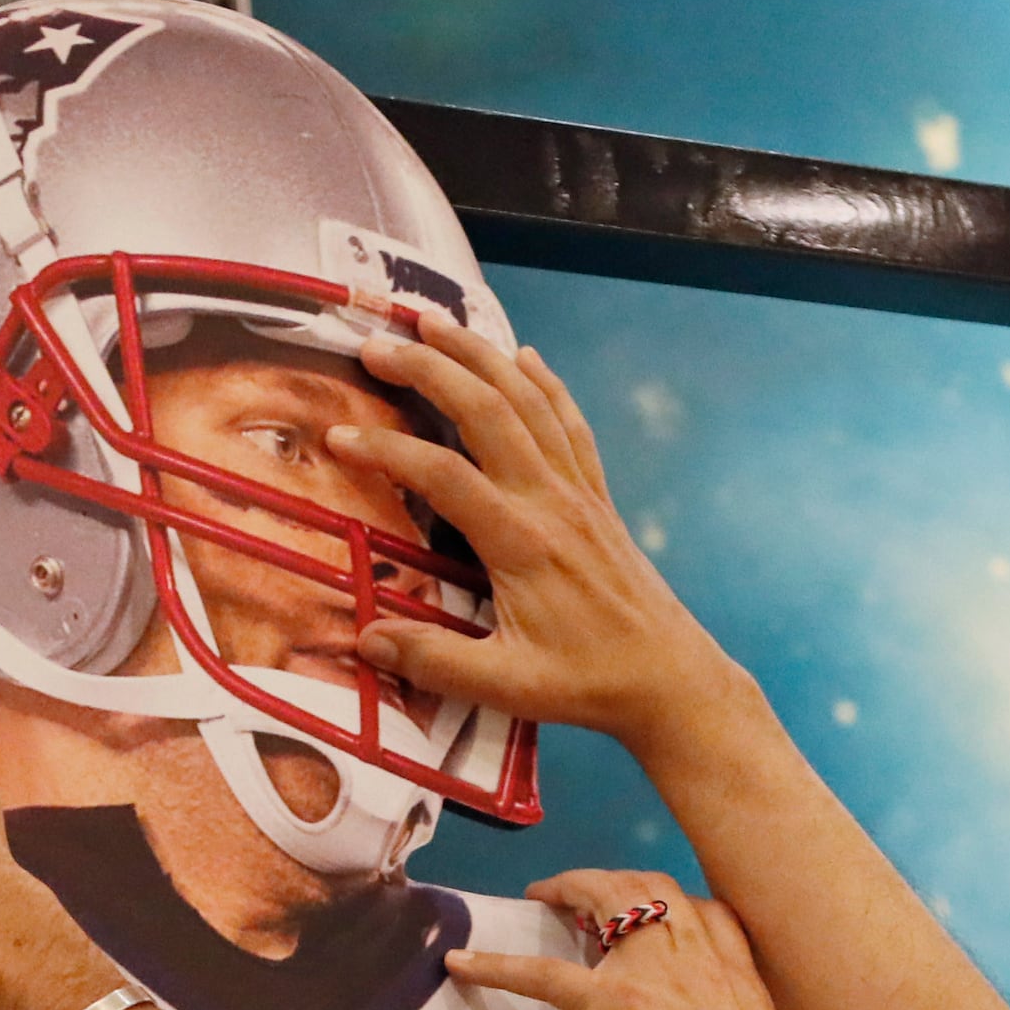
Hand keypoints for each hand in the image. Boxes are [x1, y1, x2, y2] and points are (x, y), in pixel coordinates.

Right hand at [325, 308, 740, 752]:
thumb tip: (365, 639)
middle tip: (377, 344)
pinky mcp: (598, 498)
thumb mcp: (507, 687)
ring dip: (480, 355)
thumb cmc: (589, 683)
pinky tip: (525, 355)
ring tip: (434, 322)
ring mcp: (579, 493)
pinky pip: (570, 423)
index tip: (339, 435)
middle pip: (487, 410)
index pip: (444, 475)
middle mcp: (551, 502)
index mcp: (522, 543)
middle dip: (430, 368)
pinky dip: (545, 383)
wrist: (670, 679)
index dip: (388, 449)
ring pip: (529, 402)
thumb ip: (435, 661)